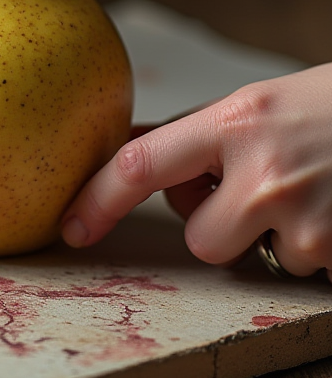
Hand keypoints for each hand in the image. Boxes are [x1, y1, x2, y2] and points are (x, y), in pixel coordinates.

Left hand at [61, 64, 331, 278]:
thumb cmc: (323, 107)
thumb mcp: (252, 104)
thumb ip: (191, 134)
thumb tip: (123, 151)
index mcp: (233, 122)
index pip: (141, 163)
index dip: (98, 198)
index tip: (70, 227)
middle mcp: (265, 172)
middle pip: (200, 238)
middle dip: (220, 223)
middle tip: (262, 186)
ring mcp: (308, 218)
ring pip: (255, 260)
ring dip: (273, 238)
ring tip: (310, 191)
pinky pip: (302, 272)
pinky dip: (314, 250)